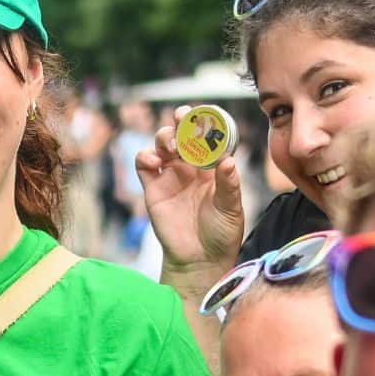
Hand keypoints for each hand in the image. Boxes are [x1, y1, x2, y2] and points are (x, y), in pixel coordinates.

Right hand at [136, 110, 245, 281]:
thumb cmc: (221, 234)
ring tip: (170, 146)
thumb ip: (229, 183)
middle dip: (181, 120)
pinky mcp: (153, 188)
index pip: (207, 135)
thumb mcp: (231, 208)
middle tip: (183, 119)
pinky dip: (145, 156)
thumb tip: (228, 160)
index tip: (206, 116)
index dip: (205, 121)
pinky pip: (143, 164)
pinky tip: (155, 162)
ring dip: (164, 136)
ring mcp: (170, 175)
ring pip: (161, 142)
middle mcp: (190, 166)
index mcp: (212, 166)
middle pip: (182, 132)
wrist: (200, 259)